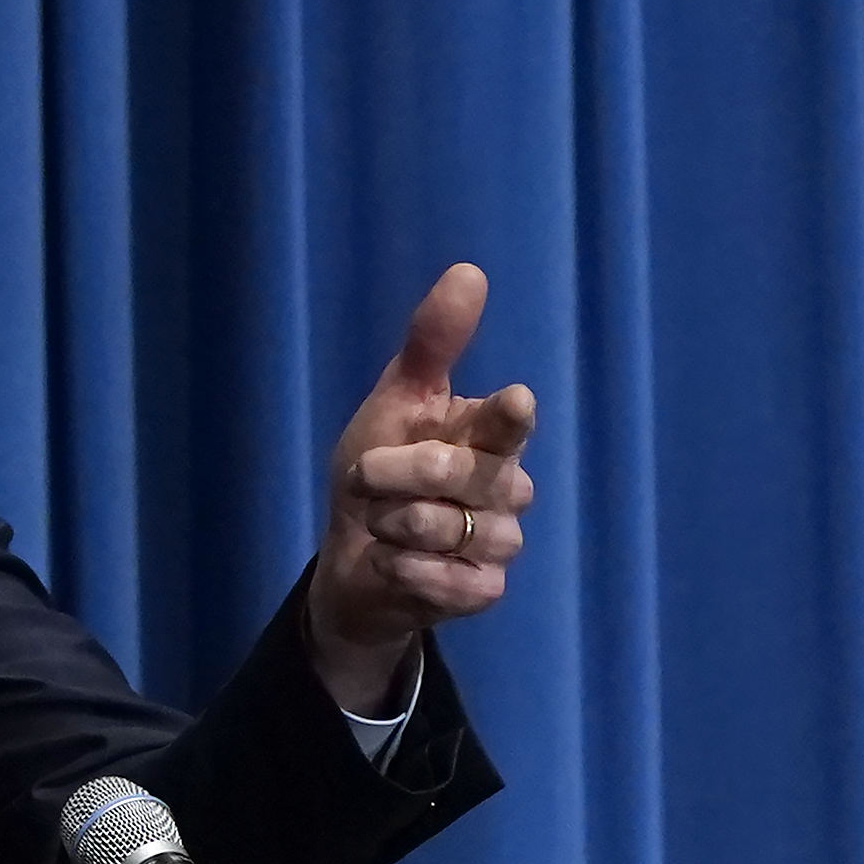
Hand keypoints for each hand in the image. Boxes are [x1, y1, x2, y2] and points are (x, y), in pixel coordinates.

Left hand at [308, 265, 538, 715]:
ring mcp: (498, 543)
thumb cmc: (379, 476)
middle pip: (465, 475)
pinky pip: (452, 582)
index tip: (512, 402)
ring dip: (396, 524)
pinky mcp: (482, 591)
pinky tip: (390, 562)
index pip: (507, 422)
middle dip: (400, 474)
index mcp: (488, 437)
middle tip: (364, 476)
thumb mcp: (394, 406)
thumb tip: (469, 272)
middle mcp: (506, 488)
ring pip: (452, 529)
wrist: (352, 561)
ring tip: (379, 524)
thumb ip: (431, 346)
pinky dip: (406, 570)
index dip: (507, 415)